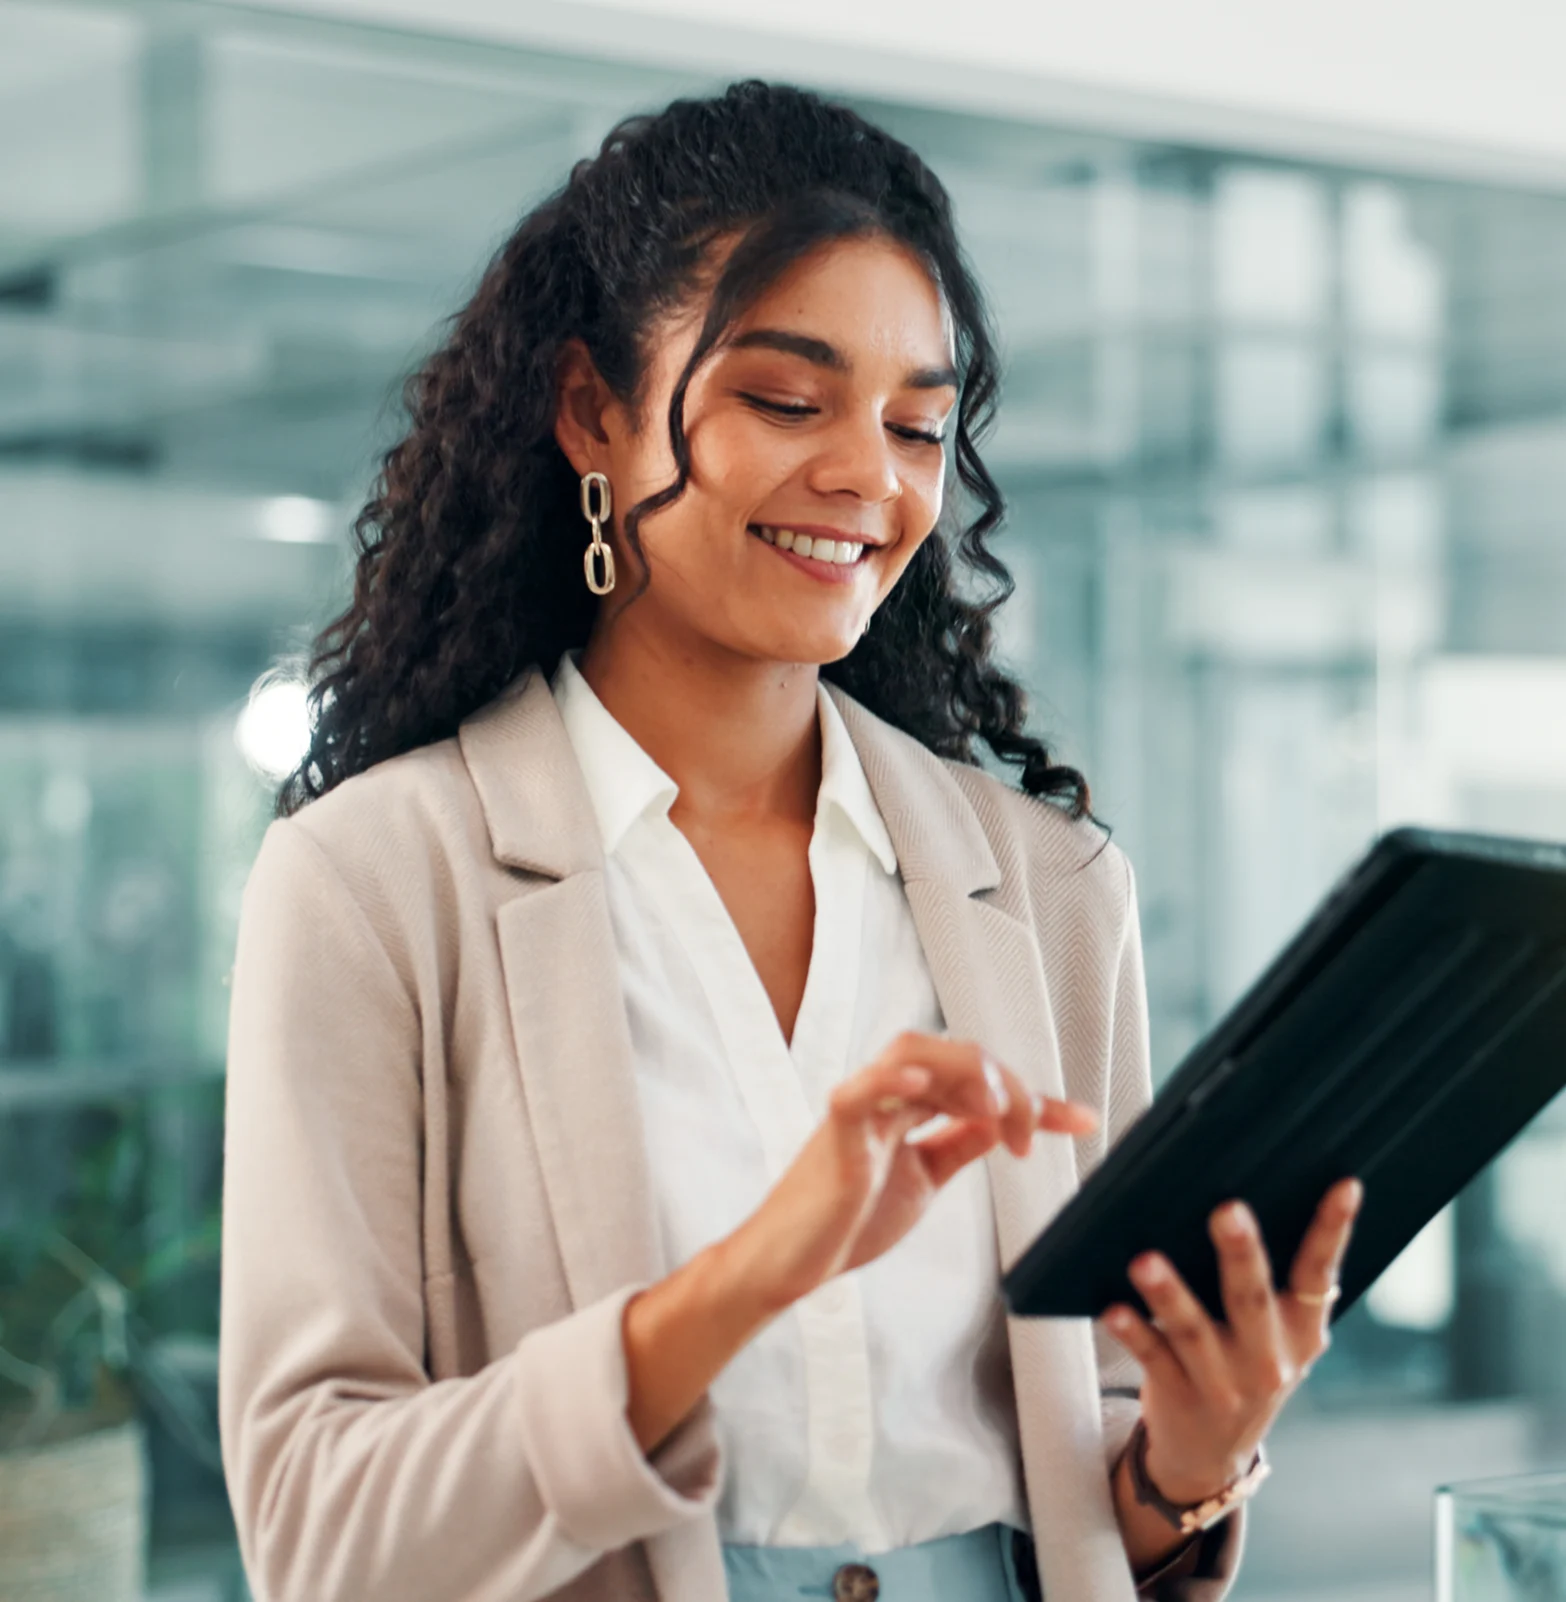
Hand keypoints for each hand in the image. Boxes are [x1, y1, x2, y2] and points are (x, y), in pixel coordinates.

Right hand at [624, 1032, 1096, 1454]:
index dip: (1034, 1096)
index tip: (1083, 1120)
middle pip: (953, 1055)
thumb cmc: (849, 1221)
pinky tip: (921, 1082)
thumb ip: (958, 1144)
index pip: (977, 1081)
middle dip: (1007, 1085)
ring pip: (913, 1054)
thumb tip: (1001, 1122)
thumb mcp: (924, 1178)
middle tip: (1033, 1135)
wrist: (792, 1267)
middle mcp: (886, 1097)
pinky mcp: (834, 1137)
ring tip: (997, 1111)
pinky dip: (887, 1080)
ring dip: (965, 1073)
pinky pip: (857, 1094)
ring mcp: (859, 1112)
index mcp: (908, 1106)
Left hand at [1104, 1178, 1362, 1505]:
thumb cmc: (1244, 1364)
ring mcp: (1225, 1382)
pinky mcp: (1180, 1397)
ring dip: (1170, 1294)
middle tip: (1228, 1209)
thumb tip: (1246, 1193)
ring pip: (1194, 1331)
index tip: (1345, 1184)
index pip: (1319, 1273)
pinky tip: (1113, 1308)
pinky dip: (1134, 1333)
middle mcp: (1269, 1358)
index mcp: (1301, 1330)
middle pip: (1252, 1298)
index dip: (1333, 1230)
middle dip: (1242, 1254)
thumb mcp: (1277, 1335)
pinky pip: (1154, 1359)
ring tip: (1145, 1260)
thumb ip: (1272, 1282)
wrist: (1213, 1453)